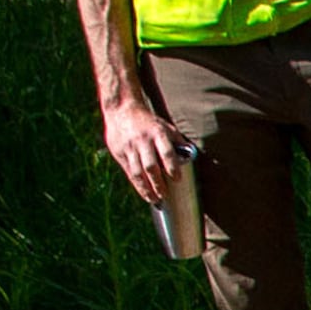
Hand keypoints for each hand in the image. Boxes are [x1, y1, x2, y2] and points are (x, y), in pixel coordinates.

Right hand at [100, 91, 183, 205]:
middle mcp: (142, 141)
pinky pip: (129, 172)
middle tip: (165, 195)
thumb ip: (176, 141)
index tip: (177, 179)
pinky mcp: (119, 153)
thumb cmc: (149, 122)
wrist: (122, 109)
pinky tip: (144, 194)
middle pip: (150, 165)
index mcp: (157, 133)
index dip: (172, 166)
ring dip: (146, 188)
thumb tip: (191, 155)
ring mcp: (129, 148)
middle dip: (158, 183)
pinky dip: (137, 185)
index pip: (166, 152)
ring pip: (138, 172)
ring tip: (155, 199)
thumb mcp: (165, 126)